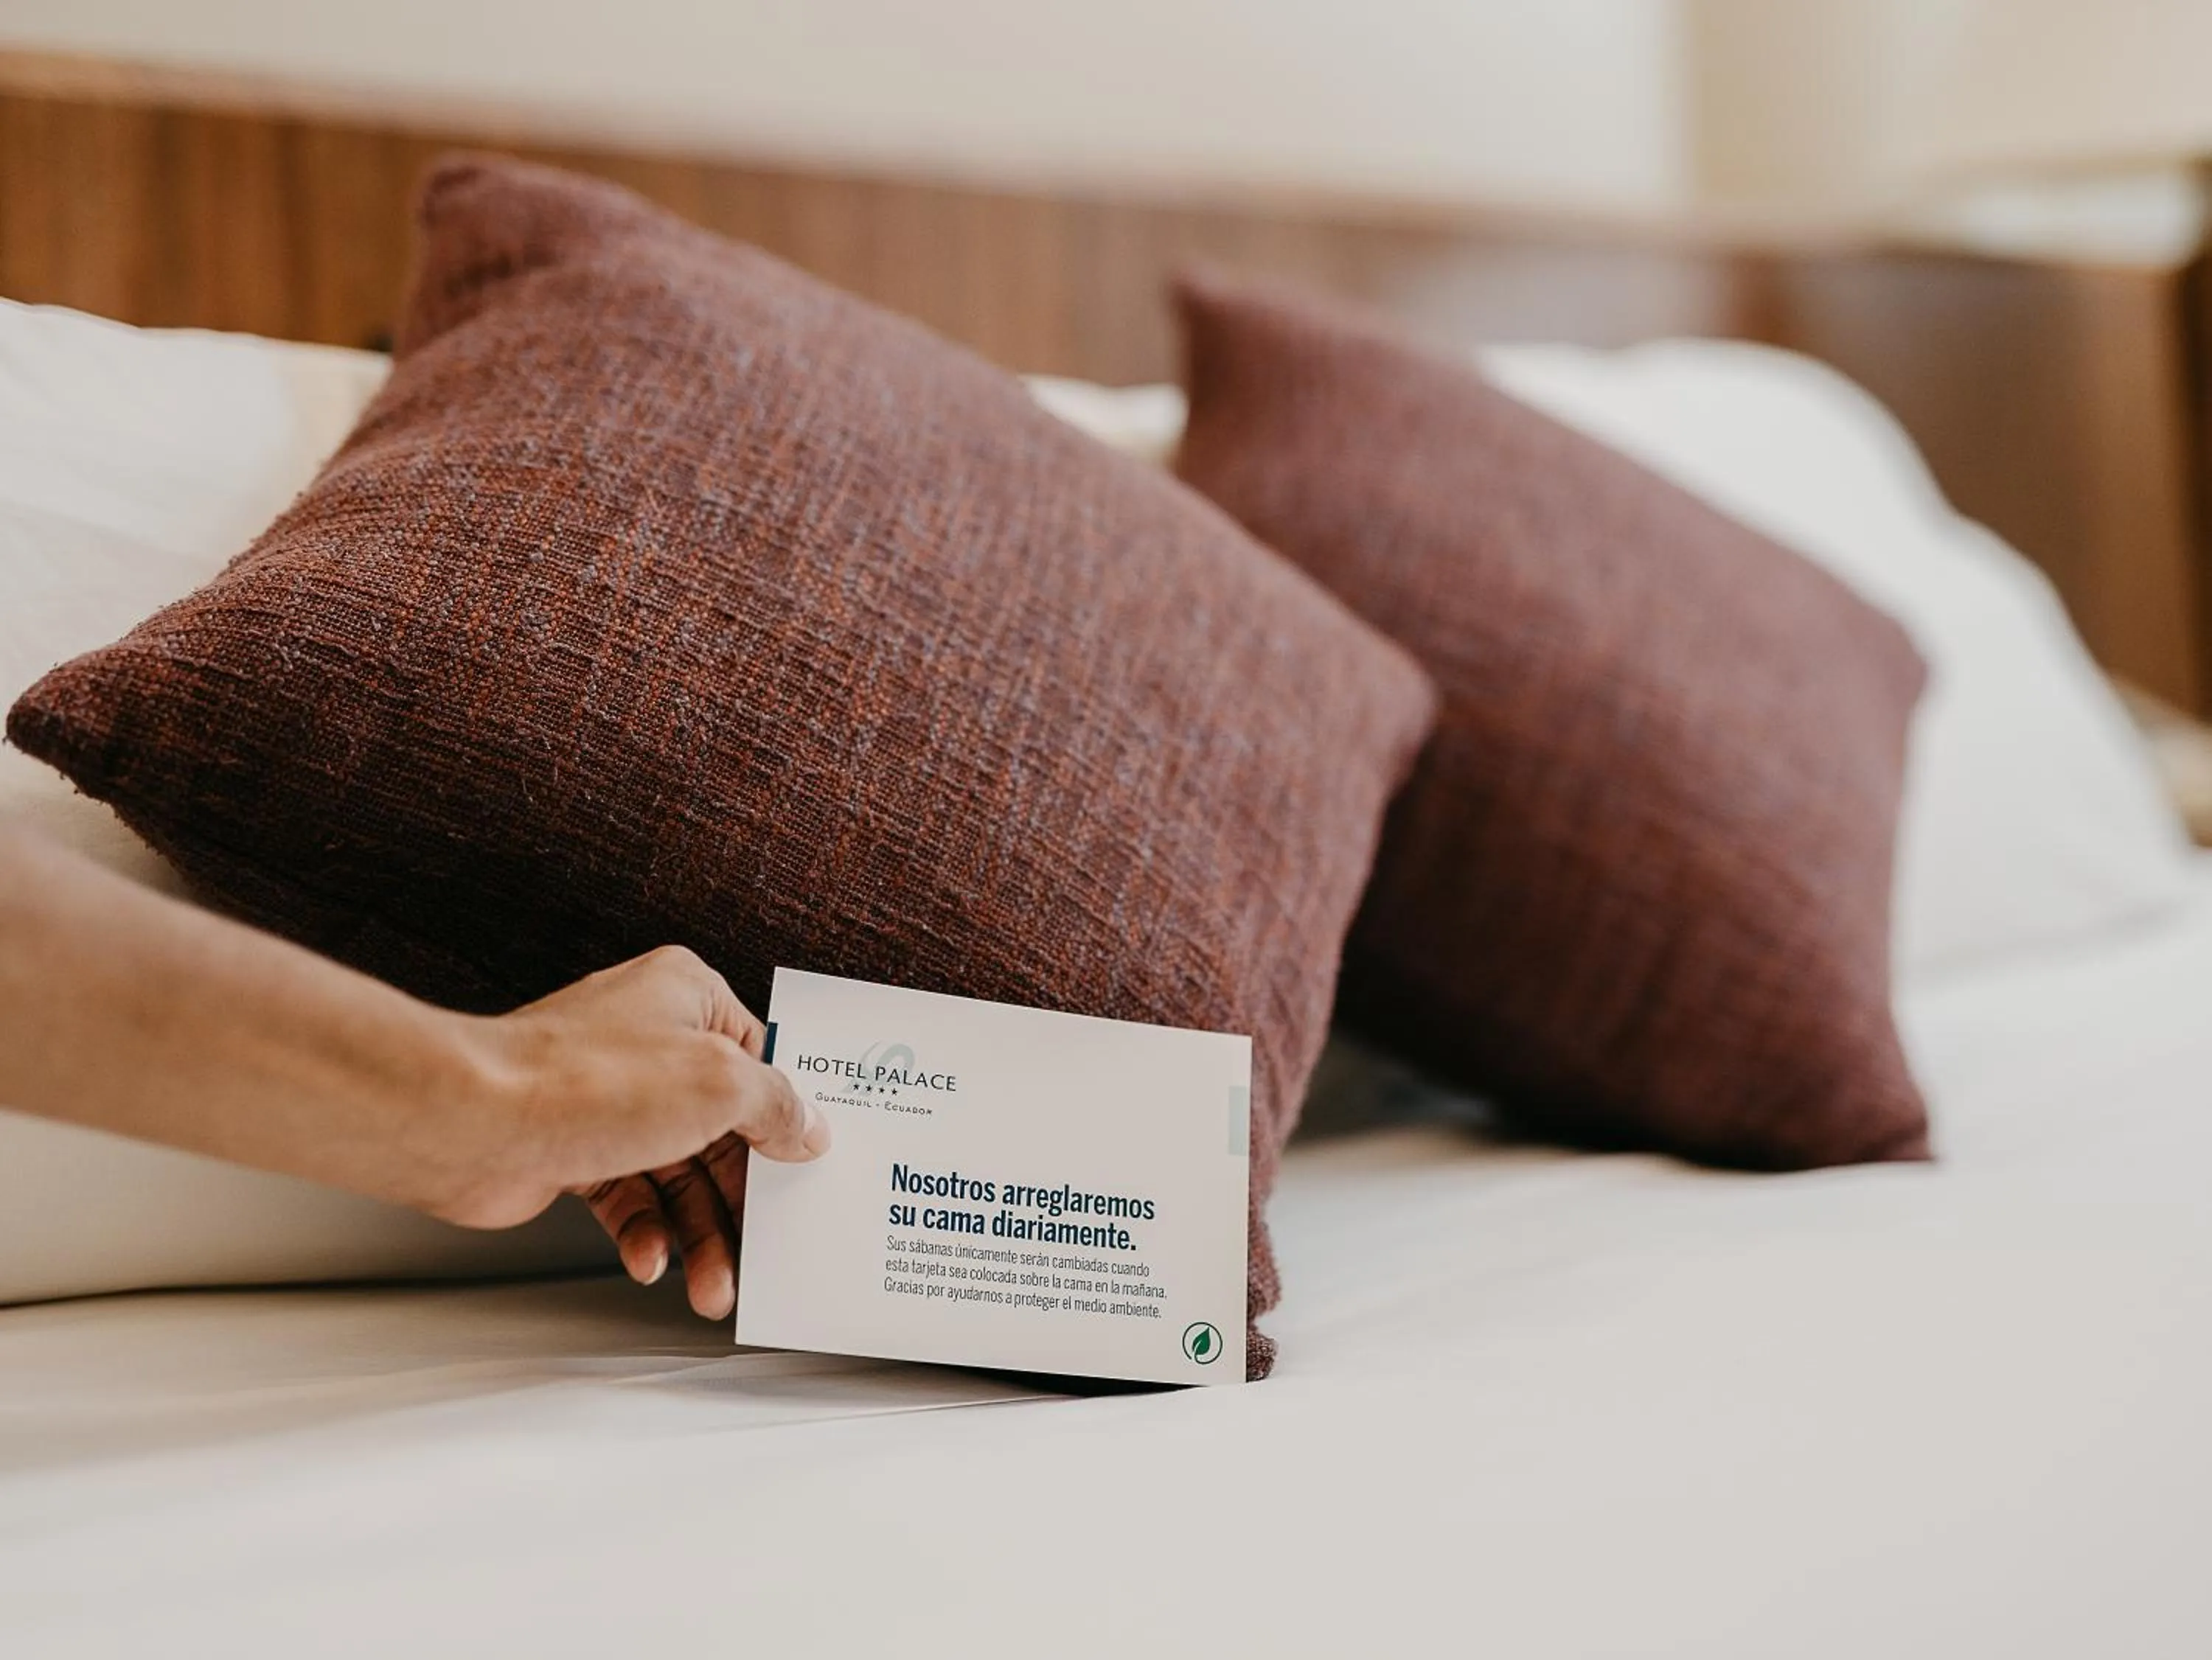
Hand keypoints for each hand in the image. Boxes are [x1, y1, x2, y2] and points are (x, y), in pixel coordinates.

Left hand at [460, 947, 829, 1319]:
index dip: (788, 1118)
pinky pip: (631, 1198)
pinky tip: (649, 1260)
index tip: (811, 1167)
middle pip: (723, 1130)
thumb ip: (776, 1106)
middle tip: (766, 1251)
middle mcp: (651, 1041)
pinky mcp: (577, 1147)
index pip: (762, 1060)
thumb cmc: (585, 1081)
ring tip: (714, 1287)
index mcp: (688, 998)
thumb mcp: (719, 1084)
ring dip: (699, 1235)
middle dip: (742, 1200)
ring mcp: (611, 1097)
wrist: (471, 1124)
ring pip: (679, 1174)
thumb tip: (807, 1127)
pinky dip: (646, 1234)